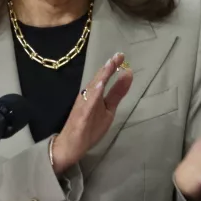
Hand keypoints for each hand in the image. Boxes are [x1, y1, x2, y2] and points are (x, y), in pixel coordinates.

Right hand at [51, 52, 132, 172]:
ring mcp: (83, 106)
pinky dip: (93, 95)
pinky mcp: (81, 117)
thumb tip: (128, 74)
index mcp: (94, 94)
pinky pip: (87, 105)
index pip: (103, 77)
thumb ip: (117, 92)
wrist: (71, 145)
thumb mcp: (108, 108)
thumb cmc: (89, 126)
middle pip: (98, 80)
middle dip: (107, 68)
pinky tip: (99, 87)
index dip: (112, 66)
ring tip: (109, 66)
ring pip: (92, 90)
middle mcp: (87, 97)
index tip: (121, 55)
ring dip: (100, 77)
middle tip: (118, 56)